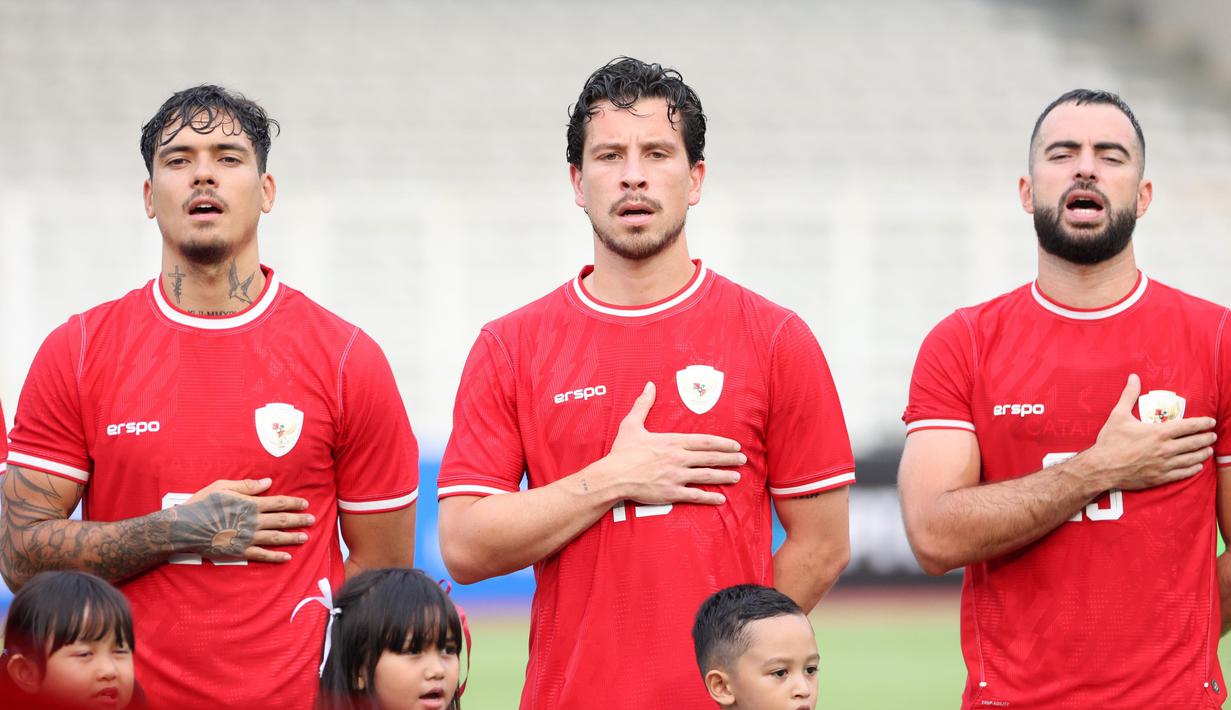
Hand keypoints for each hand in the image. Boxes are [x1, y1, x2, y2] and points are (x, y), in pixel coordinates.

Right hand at [175, 478, 313, 562]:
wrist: (184, 527)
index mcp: (250, 504)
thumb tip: (268, 482)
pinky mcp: (240, 551)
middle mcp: (252, 521)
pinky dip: (276, 557)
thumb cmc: (202, 504)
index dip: (294, 503)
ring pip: (276, 538)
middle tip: (312, 520)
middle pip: (281, 520)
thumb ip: (247, 485)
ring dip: (292, 538)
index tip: (305, 504)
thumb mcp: (223, 487)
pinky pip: (262, 555)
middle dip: (299, 520)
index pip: (279, 503)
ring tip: (305, 537)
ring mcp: (247, 538)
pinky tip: (287, 557)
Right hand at [594, 382, 745, 505]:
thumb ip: (643, 404)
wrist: (613, 476)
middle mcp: (679, 458)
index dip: (722, 443)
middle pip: (710, 457)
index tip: (735, 445)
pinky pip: (695, 495)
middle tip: (742, 459)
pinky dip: (710, 497)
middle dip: (729, 458)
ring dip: (724, 476)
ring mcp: (677, 476)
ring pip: (707, 476)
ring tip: (736, 477)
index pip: (705, 441)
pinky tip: (721, 499)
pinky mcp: (672, 492)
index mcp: (673, 441)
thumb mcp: (632, 424)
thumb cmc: (622, 452)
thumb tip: (649, 385)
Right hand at [1081, 374, 1215, 490]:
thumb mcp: (1118, 415)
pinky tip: (1197, 466)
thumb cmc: (1110, 441)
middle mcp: (1165, 449)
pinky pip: (1183, 473)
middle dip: (1206, 438)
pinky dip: (1193, 469)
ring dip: (1203, 453)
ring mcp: (1164, 464)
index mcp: (1158, 432)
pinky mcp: (1160, 477)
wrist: (1102, 468)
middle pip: (1194, 442)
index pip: (1189, 426)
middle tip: (1212, 435)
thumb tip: (1133, 377)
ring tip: (1208, 450)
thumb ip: (1129, 395)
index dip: (1203, 423)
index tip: (1210, 422)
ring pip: (1192, 459)